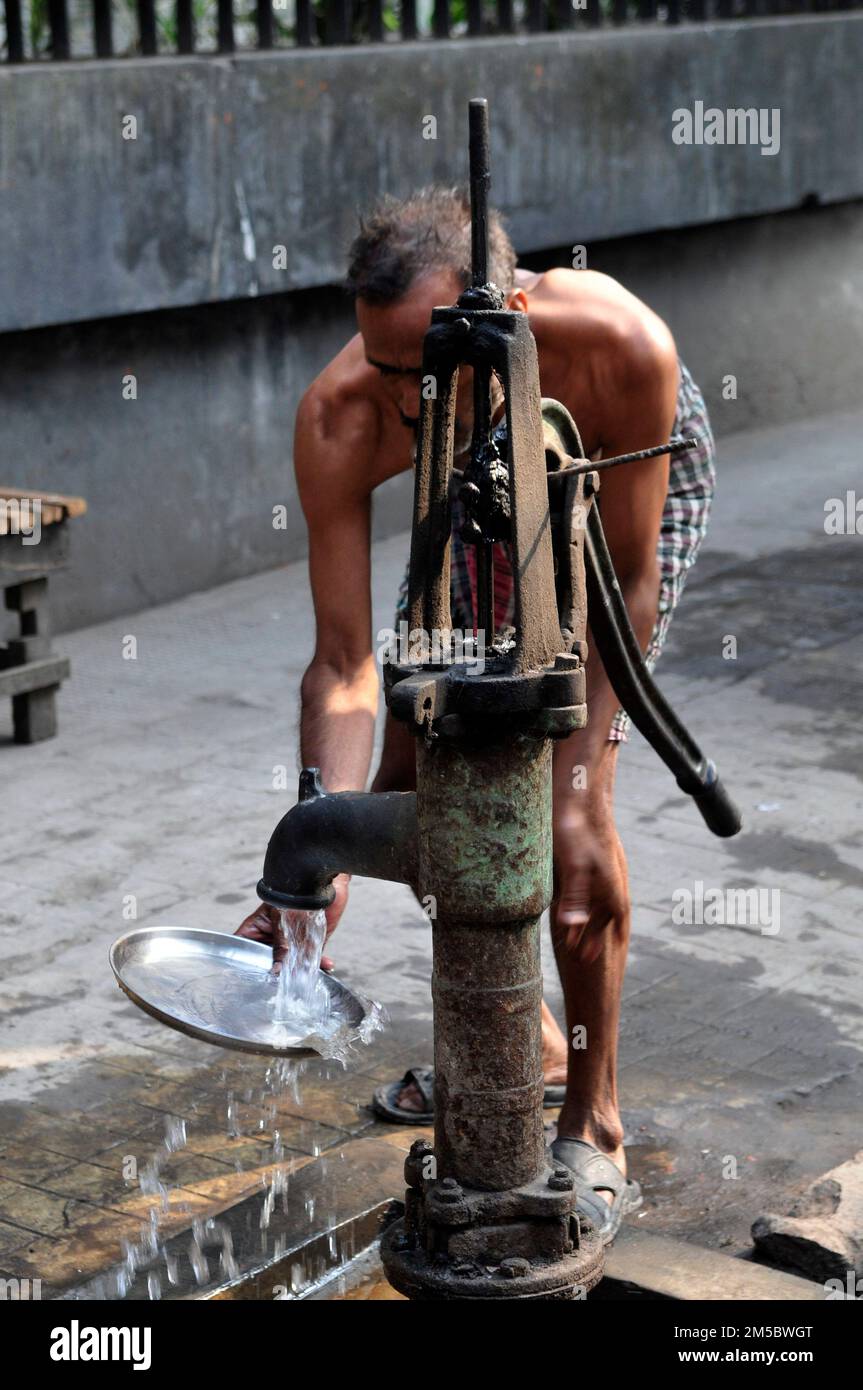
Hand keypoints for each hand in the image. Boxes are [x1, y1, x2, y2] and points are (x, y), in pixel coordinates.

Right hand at [234, 873, 350, 972]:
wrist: (324, 881)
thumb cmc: (294, 890)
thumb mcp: (281, 917)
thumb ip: (280, 943)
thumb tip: (276, 969)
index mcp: (257, 928)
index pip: (244, 949)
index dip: (245, 964)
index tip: (251, 978)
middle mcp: (272, 938)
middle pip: (268, 962)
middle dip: (277, 973)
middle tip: (284, 982)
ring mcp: (290, 941)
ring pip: (291, 964)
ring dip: (300, 971)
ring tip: (307, 976)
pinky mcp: (309, 942)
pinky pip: (311, 959)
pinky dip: (319, 964)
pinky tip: (326, 965)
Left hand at [551, 807, 627, 965]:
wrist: (580, 791)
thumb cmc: (576, 827)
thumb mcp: (573, 865)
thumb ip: (574, 897)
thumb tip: (573, 927)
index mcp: (611, 882)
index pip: (616, 916)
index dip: (612, 935)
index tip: (608, 955)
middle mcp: (612, 874)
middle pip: (608, 910)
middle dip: (596, 933)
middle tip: (584, 956)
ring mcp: (603, 862)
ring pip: (600, 896)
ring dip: (589, 916)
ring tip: (575, 932)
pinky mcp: (592, 851)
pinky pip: (592, 882)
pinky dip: (585, 897)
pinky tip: (574, 896)